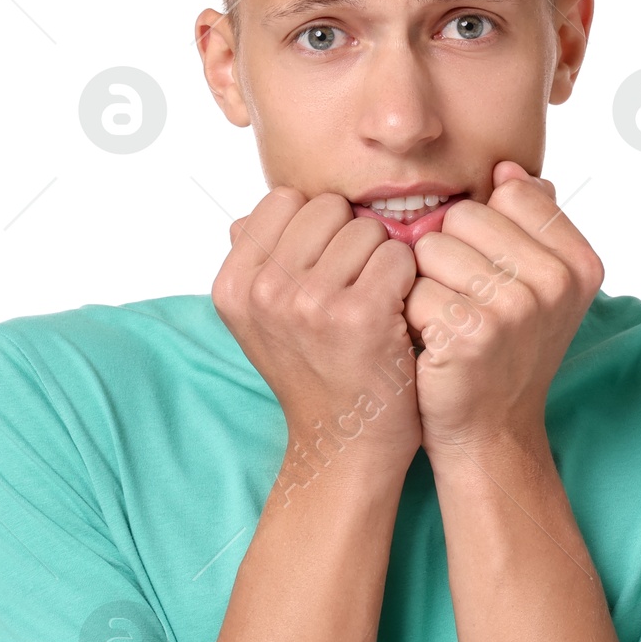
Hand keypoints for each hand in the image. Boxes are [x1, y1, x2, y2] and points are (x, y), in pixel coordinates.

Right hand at [212, 188, 422, 478]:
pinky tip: (396, 314)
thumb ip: (258, 258)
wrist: (344, 442)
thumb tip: (260, 211)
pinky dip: (407, 279)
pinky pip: (399, 255)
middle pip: (327, 207)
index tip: (323, 269)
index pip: (284, 199)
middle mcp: (264, 290)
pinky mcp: (360, 314)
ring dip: (382, 259)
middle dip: (350, 237)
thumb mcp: (263, 318)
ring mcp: (309, 302)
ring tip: (373, 304)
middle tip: (353, 288)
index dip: (315, 227)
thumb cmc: (315, 370)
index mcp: (233, 284)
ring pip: (367, 228)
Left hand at [404, 163, 603, 461]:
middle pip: (464, 215)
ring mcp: (517, 308)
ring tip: (447, 322)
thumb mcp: (535, 285)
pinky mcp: (471, 333)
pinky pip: (414, 288)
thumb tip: (508, 167)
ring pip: (432, 248)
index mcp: (580, 262)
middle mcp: (557, 282)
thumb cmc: (504, 349)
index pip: (509, 193)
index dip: (483, 230)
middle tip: (466, 304)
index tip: (494, 276)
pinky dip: (411, 315)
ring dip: (425, 285)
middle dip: (449, 256)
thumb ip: (531, 221)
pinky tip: (431, 344)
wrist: (490, 430)